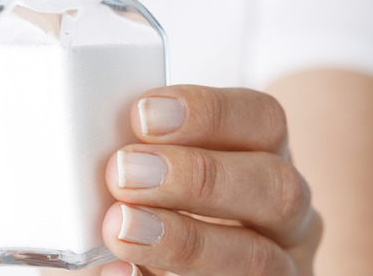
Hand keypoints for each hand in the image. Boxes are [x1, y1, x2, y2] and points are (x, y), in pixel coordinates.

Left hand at [100, 85, 321, 275]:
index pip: (262, 119)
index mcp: (260, 157)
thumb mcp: (149, 171)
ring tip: (122, 228)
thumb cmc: (146, 208)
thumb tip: (91, 132)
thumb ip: (134, 153)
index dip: (209, 112)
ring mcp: (279, 268)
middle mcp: (281, 213)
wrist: (148, 264)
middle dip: (198, 175)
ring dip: (185, 241)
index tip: (143, 114)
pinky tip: (122, 272)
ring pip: (260, 259)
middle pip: (277, 186)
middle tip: (125, 172)